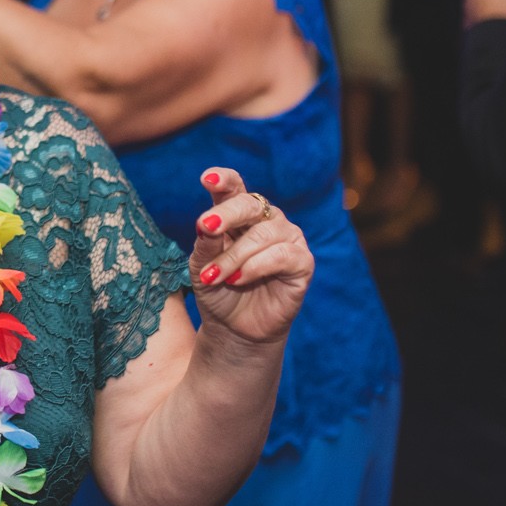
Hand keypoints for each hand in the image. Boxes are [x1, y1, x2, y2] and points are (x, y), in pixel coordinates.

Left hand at [187, 167, 312, 345]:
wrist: (234, 327)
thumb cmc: (218, 290)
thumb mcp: (202, 268)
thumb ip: (206, 245)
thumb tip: (206, 224)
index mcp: (239, 215)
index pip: (234, 188)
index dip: (223, 180)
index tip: (206, 179)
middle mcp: (266, 220)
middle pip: (249, 204)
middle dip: (226, 214)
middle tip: (205, 226)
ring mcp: (287, 238)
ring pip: (262, 234)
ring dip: (234, 256)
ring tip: (216, 276)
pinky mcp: (303, 262)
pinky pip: (282, 255)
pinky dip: (256, 267)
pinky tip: (238, 280)